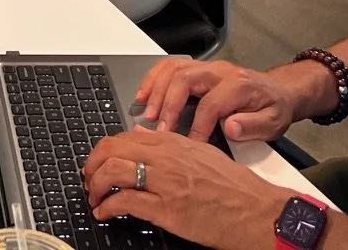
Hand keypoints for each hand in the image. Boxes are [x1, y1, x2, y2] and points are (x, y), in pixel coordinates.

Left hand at [82, 128, 288, 248]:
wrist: (258, 211)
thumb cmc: (235, 188)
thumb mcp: (201, 154)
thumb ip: (170, 144)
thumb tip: (141, 134)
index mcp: (175, 143)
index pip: (125, 137)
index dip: (104, 150)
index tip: (98, 162)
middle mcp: (167, 158)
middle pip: (112, 150)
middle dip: (92, 165)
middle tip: (89, 179)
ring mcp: (166, 183)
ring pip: (113, 171)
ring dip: (95, 186)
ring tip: (94, 197)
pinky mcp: (167, 209)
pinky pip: (125, 201)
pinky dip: (107, 207)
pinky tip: (104, 213)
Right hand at [132, 57, 313, 142]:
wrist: (278, 91)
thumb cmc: (273, 108)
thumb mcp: (273, 123)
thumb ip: (253, 126)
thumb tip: (230, 127)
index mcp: (239, 85)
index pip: (211, 104)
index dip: (198, 126)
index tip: (191, 146)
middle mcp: (220, 71)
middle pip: (185, 79)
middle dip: (168, 104)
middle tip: (159, 129)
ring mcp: (207, 67)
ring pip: (174, 69)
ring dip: (156, 89)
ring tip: (146, 113)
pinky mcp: (198, 69)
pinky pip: (171, 66)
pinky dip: (154, 78)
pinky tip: (144, 95)